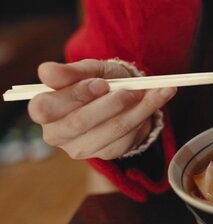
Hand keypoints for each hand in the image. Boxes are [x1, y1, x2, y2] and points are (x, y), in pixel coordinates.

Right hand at [27, 59, 176, 159]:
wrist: (121, 94)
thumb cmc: (98, 80)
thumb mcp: (88, 69)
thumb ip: (70, 71)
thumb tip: (45, 71)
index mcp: (44, 109)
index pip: (46, 108)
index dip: (75, 95)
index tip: (102, 83)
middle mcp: (57, 134)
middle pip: (80, 122)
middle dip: (112, 102)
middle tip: (135, 88)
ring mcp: (81, 148)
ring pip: (111, 130)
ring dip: (139, 108)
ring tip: (156, 91)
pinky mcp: (106, 154)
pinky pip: (128, 138)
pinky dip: (145, 116)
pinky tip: (155, 102)